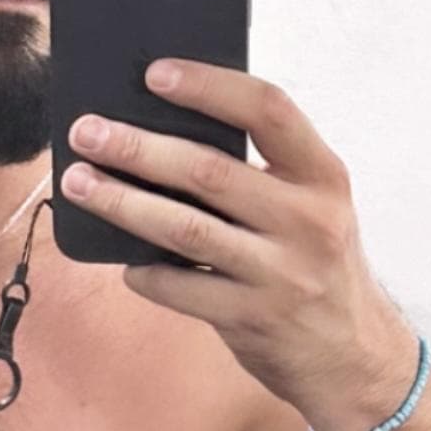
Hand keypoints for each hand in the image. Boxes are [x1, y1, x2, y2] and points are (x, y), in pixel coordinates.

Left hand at [62, 60, 421, 430]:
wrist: (352, 356)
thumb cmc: (316, 266)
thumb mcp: (311, 209)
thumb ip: (260, 174)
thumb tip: (163, 134)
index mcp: (322, 176)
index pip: (268, 109)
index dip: (209, 87)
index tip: (155, 73)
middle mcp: (307, 220)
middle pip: (208, 171)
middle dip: (138, 148)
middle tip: (87, 132)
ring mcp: (280, 273)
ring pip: (185, 229)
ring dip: (122, 203)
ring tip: (78, 183)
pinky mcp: (252, 319)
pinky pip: (181, 289)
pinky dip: (144, 272)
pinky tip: (123, 262)